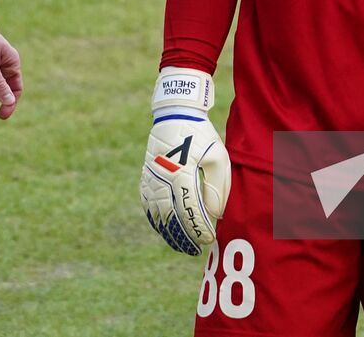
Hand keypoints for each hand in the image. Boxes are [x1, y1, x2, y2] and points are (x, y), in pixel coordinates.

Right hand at [140, 68, 230, 255]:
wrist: (175, 114)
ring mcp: (150, 177)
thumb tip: (216, 215)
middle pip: (170, 215)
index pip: (189, 208)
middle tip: (196, 249)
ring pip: (156, 213)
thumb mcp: (217, 157)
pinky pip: (147, 204)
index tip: (209, 239)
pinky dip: (156, 219)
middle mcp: (162, 177)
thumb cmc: (201, 135)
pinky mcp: (145, 176)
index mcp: (181, 171)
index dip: (198, 226)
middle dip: (184, 235)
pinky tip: (164, 230)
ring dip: (169, 232)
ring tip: (182, 246)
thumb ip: (217, 187)